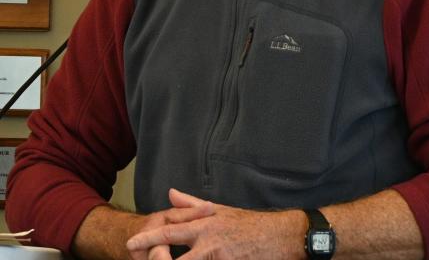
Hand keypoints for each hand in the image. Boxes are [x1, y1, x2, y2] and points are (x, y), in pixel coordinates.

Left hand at [125, 188, 304, 259]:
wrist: (280, 236)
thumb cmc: (249, 224)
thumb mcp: (221, 211)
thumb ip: (192, 204)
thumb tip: (170, 193)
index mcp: (205, 224)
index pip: (171, 230)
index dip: (149, 238)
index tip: (131, 243)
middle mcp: (209, 240)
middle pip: (173, 255)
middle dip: (155, 258)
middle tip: (138, 257)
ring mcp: (219, 257)